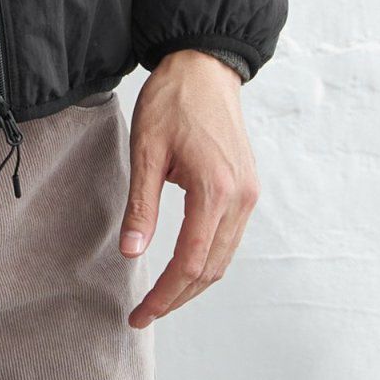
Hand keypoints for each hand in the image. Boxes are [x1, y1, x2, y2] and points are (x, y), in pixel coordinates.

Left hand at [119, 49, 258, 327]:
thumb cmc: (172, 101)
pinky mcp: (247, 188)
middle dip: (178, 297)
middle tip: (145, 313)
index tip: (140, 313)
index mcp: (216, 190)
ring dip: (193, 283)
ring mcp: (248, 194)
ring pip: (224, 258)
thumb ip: (141, 205)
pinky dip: (207, 260)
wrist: (204, 66)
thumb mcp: (146, 150)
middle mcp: (240, 198)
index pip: (191, 262)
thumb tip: (131, 253)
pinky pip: (229, 238)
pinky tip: (184, 265)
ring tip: (161, 298)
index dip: (165, 294)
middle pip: (212, 269)